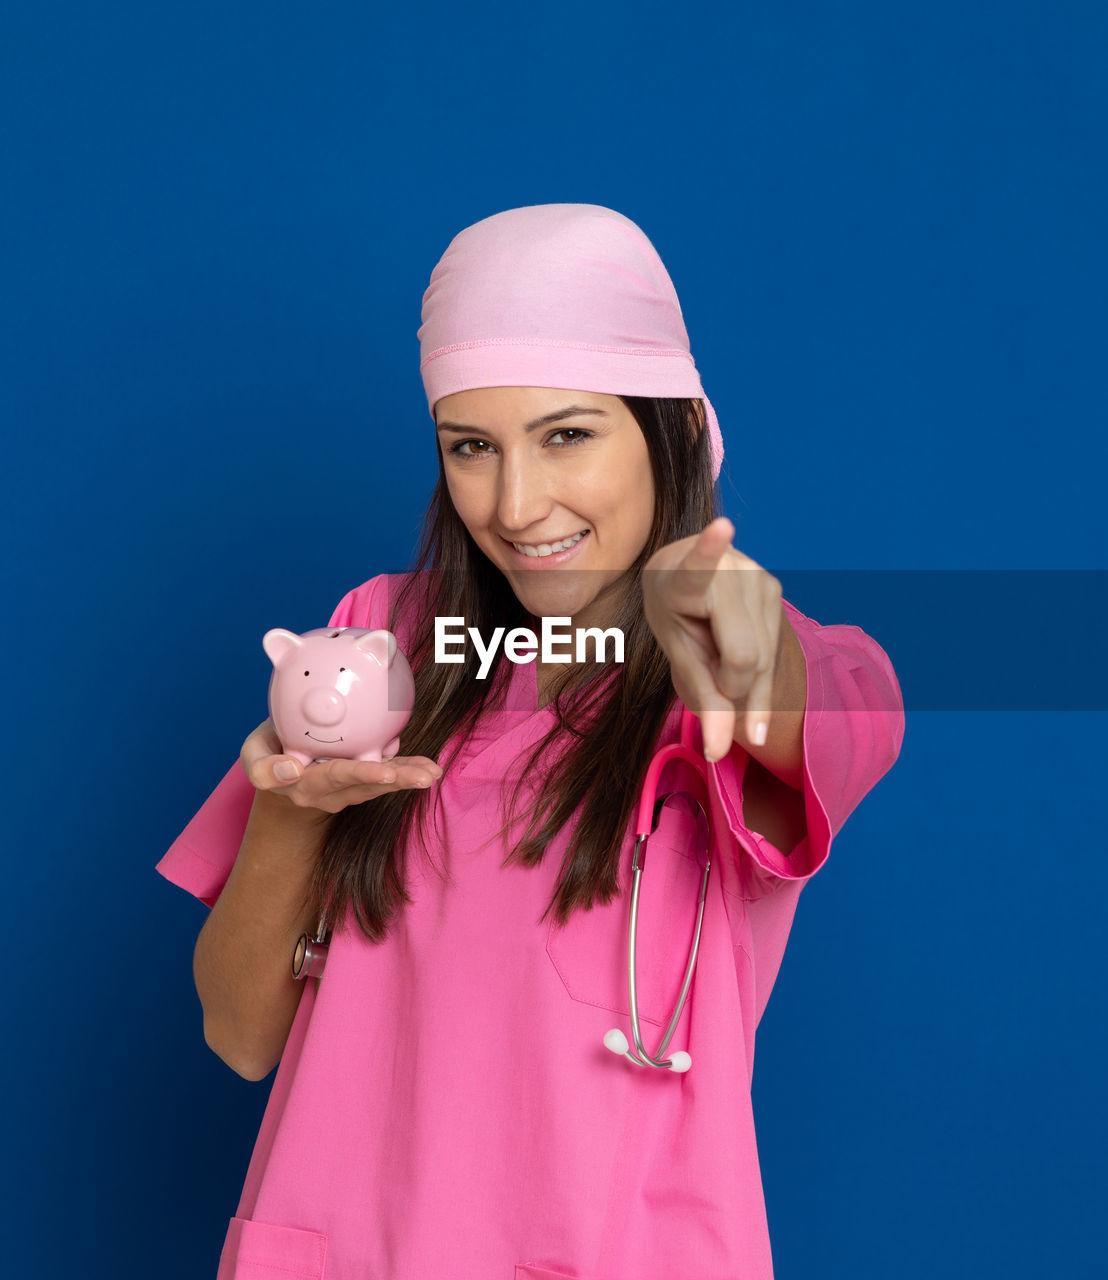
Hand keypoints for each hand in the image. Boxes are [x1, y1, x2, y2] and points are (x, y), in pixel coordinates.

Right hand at [240, 718, 443, 814]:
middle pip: (367, 785)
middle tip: (426, 777)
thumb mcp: (253, 758)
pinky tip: (429, 766)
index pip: (335, 778)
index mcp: (306, 786)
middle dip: (399, 781)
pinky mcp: (362, 781)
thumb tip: (291, 770)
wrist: (281, 765)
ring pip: (382, 784)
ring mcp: (349, 789)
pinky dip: (408, 769)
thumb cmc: (268, 754)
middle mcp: (332, 793)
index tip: (385, 774)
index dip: (361, 775)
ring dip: (410, 778)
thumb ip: (262, 768)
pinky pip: (388, 775)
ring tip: (434, 772)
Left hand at [642, 516, 783, 761]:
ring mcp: (759, 579)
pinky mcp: (776, 590)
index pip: (700, 566)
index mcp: (685, 578)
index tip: (721, 527)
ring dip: (744, 681)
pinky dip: (757, 674)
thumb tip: (719, 753)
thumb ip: (700, 699)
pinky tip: (742, 669)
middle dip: (730, 685)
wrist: (687, 570)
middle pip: (745, 657)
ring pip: (764, 660)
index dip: (710, 550)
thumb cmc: (673, 613)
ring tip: (716, 654)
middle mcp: (729, 571)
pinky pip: (774, 650)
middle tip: (706, 671)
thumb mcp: (677, 653)